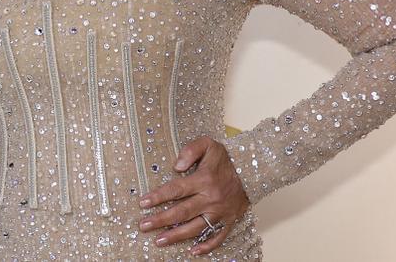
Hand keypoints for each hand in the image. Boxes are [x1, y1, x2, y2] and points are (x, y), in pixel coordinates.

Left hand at [137, 135, 249, 255]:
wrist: (253, 171)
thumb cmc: (226, 158)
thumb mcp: (208, 145)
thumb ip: (190, 151)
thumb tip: (176, 166)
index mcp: (204, 180)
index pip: (176, 190)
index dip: (158, 197)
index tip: (142, 203)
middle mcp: (211, 199)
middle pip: (182, 212)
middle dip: (161, 220)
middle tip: (144, 226)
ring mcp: (220, 212)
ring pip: (196, 228)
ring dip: (176, 236)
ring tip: (159, 241)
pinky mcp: (229, 221)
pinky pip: (218, 237)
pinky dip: (206, 246)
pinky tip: (193, 252)